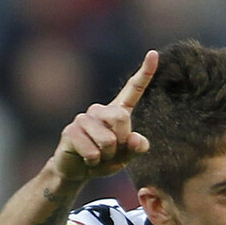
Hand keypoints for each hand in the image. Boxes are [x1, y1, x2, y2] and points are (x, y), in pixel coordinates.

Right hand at [52, 50, 158, 182]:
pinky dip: (94, 161)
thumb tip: (137, 139)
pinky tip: (87, 159)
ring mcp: (83, 118)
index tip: (154, 54)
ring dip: (107, 156)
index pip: (133, 90)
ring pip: (107, 139)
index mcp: (118, 112)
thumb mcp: (125, 158)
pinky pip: (93, 151)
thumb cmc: (105, 161)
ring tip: (98, 156)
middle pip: (121, 119)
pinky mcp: (71, 131)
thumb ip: (136, 149)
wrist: (78, 170)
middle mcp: (100, 110)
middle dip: (121, 142)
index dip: (144, 74)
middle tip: (111, 152)